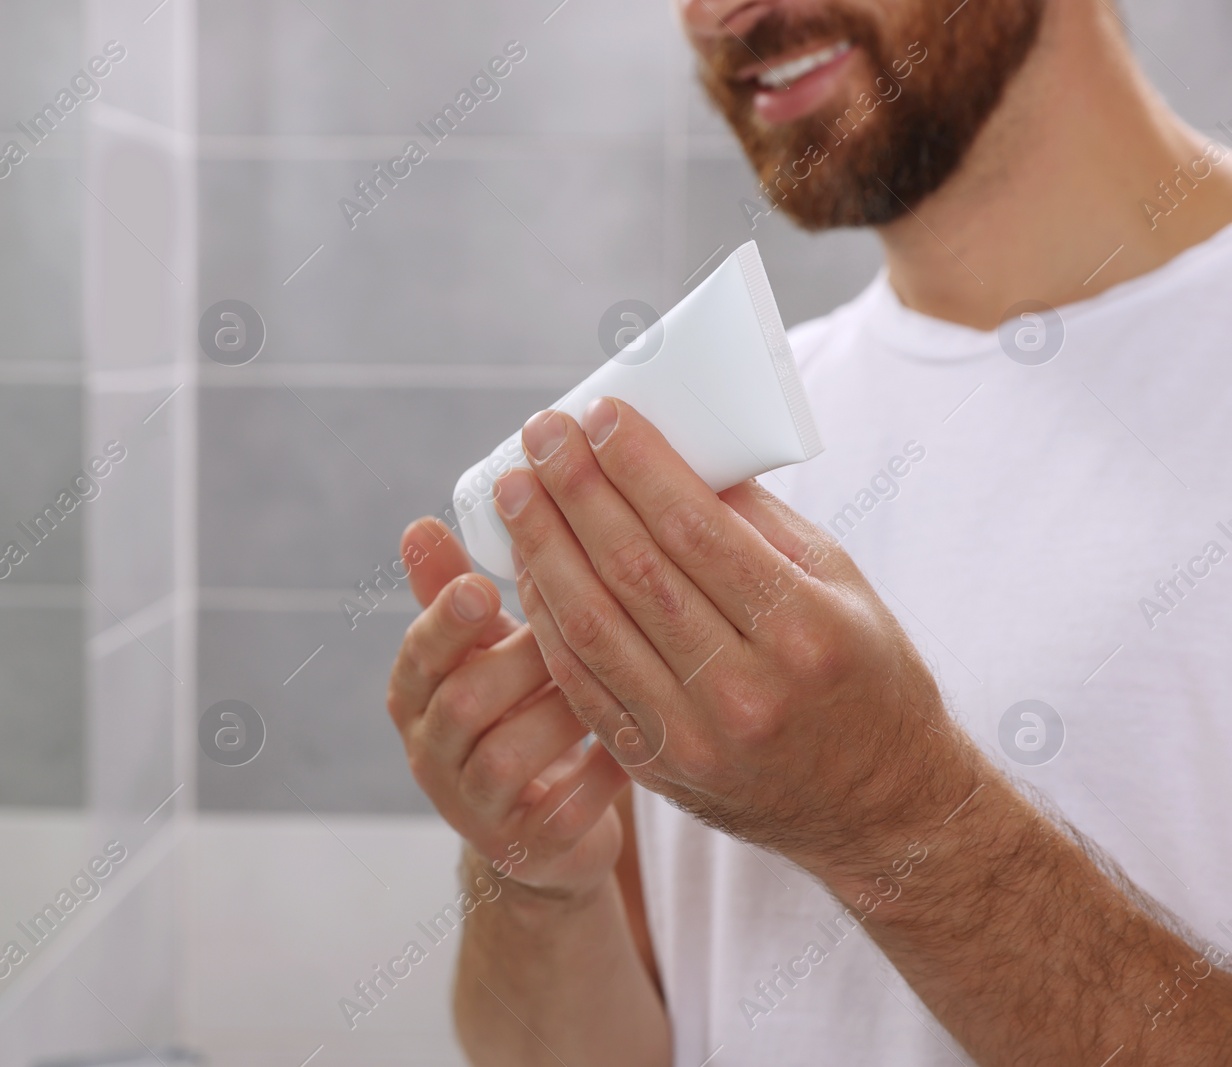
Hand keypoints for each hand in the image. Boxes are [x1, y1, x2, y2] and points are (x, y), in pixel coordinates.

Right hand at [385, 518, 629, 895]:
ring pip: (509, 758)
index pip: (417, 654)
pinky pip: (564, 811)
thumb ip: (451, 593)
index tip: (483, 588)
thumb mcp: (481, 651)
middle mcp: (432, 754)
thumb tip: (418, 526)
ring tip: (614, 676)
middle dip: (521, 660)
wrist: (541, 826)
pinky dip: (601, 772)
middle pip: (462, 702)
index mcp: (415, 695)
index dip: (446, 622)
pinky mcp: (527, 848)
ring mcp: (475, 809)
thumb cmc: (516, 710)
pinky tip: (633, 740)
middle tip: (580, 623)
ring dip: (563, 711)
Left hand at [494, 398, 975, 873]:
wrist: (878, 809)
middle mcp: (745, 688)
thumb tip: (678, 453)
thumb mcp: (843, 585)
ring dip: (543, 547)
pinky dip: (546, 618)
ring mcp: (694, 736)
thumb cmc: (865, 677)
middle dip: (575, 491)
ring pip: (593, 624)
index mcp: (803, 630)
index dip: (636, 464)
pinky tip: (527, 567)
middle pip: (632, 569)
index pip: (695, 527)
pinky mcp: (657, 765)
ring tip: (516, 491)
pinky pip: (581, 681)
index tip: (599, 414)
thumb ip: (758, 521)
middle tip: (540, 433)